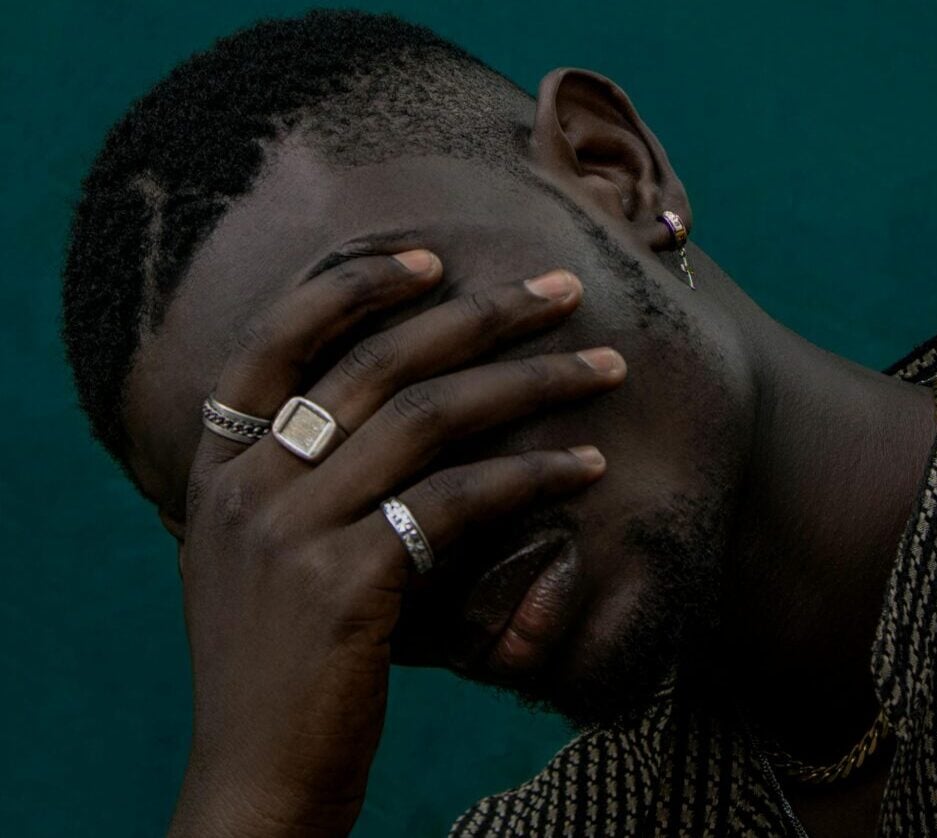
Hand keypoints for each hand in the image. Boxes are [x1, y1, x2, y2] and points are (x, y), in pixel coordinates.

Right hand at [167, 250, 626, 835]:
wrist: (256, 776)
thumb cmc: (278, 664)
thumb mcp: (259, 556)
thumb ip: (300, 481)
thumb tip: (394, 412)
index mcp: (218, 468)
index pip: (276, 338)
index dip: (356, 287)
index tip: (435, 260)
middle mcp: (247, 485)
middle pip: (378, 363)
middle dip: (480, 315)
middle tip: (560, 289)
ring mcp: (292, 532)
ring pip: (430, 418)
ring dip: (531, 384)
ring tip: (605, 366)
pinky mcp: (349, 585)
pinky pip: (458, 500)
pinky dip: (532, 476)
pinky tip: (587, 466)